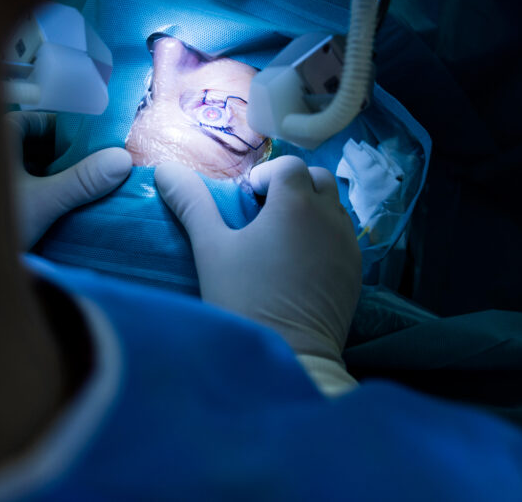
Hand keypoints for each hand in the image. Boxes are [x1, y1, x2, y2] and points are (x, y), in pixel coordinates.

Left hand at [5, 111, 131, 249]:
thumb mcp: (43, 203)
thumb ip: (83, 181)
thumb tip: (123, 159)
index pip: (38, 121)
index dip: (66, 131)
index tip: (93, 145)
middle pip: (32, 146)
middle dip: (61, 158)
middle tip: (93, 170)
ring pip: (24, 170)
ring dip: (50, 179)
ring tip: (81, 192)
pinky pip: (15, 190)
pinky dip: (35, 195)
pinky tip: (56, 211)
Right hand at [155, 156, 361, 361]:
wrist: (290, 355)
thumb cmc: (245, 298)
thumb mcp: (211, 249)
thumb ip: (192, 203)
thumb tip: (165, 170)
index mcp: (296, 203)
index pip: (289, 165)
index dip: (266, 176)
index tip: (246, 200)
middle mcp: (329, 217)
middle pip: (318, 179)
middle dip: (293, 186)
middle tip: (265, 213)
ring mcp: (347, 245)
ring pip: (335, 207)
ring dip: (312, 209)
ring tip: (283, 238)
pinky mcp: (356, 272)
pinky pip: (344, 237)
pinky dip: (325, 236)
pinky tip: (301, 263)